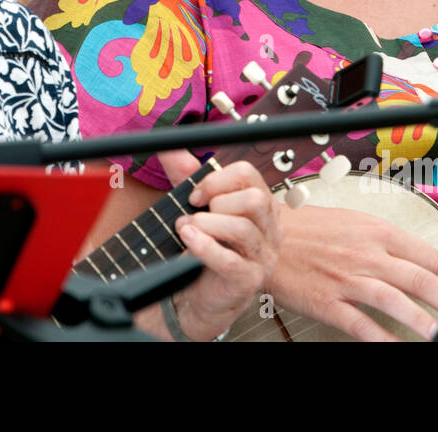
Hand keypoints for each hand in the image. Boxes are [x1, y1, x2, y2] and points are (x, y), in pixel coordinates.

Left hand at [159, 149, 281, 340]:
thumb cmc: (205, 246)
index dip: (217, 179)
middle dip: (217, 200)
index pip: (249, 175)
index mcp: (261, 205)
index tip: (195, 194)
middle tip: (195, 212)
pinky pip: (231, 260)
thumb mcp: (197, 205)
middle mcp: (269, 229)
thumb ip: (186, 174)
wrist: (200, 292)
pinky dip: (205, 247)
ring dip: (206, 224)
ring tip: (187, 228)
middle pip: (254, 199)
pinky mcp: (250, 280)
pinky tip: (189, 241)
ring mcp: (263, 256)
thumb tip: (169, 145)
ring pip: (243, 228)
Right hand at [266, 203, 437, 340]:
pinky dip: (384, 340)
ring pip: (397, 303)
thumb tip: (407, 255)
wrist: (265, 239)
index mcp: (374, 231)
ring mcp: (348, 281)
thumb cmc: (304, 229)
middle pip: (420, 279)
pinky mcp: (329, 303)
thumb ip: (379, 239)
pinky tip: (399, 347)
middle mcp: (366, 255)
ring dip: (424, 323)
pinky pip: (364, 326)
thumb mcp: (349, 221)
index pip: (425, 256)